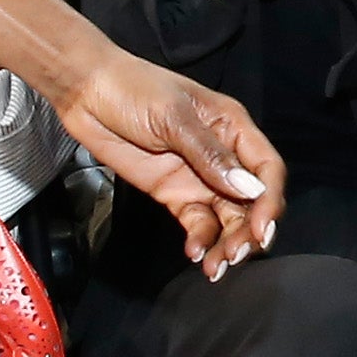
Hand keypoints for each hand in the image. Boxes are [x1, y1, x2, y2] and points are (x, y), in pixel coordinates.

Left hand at [58, 46, 283, 274]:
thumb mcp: (174, 117)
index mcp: (233, 127)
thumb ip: (210, 155)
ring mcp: (199, 178)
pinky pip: (197, 222)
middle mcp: (223, 156)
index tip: (261, 230)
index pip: (267, 169)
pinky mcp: (174, 194)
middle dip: (249, 231)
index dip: (270, 201)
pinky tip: (193, 252)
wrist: (87, 94)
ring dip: (226, 243)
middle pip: (251, 201)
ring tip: (214, 266)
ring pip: (227, 218)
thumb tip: (249, 189)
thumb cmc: (133, 89)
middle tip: (236, 255)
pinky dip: (199, 239)